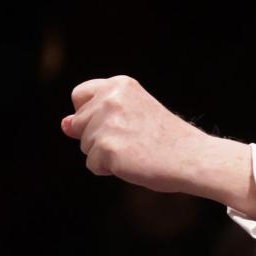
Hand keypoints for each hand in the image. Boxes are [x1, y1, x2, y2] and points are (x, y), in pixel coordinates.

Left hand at [61, 76, 255, 214]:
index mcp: (119, 85)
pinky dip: (109, 170)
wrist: (191, 157)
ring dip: (104, 154)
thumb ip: (95, 116)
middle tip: (133, 139)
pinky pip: (93, 165)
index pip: (79, 96)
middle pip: (78, 124)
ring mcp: (108, 124)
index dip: (90, 114)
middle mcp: (111, 99)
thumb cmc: (165, 138)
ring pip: (85, 146)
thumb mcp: (131, 115)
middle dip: (97, 137)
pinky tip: (133, 163)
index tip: (116, 122)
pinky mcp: (108, 149)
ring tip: (135, 151)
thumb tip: (64, 125)